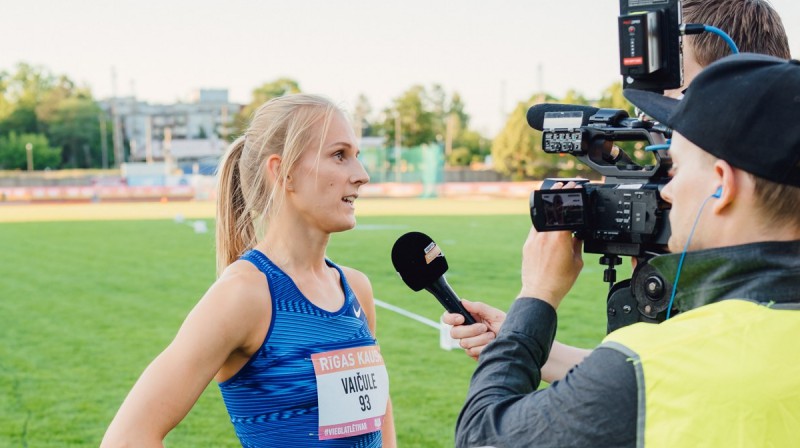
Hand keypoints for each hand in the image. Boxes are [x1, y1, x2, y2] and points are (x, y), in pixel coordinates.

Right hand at [442, 300, 505, 360]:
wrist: (515, 342)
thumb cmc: (504, 325)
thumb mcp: (493, 314)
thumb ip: (478, 307)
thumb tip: (463, 301)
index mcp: (467, 319)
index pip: (448, 318)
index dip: (451, 318)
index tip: (461, 318)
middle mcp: (465, 332)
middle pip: (454, 332)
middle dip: (470, 330)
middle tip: (484, 328)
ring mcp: (468, 343)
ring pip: (464, 343)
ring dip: (480, 339)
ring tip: (492, 336)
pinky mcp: (473, 354)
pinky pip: (472, 352)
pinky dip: (483, 348)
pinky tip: (491, 345)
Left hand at [520, 181, 584, 309]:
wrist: (539, 292)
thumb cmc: (560, 281)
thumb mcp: (576, 262)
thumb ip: (576, 244)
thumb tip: (577, 235)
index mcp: (560, 238)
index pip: (565, 211)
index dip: (569, 196)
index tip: (573, 187)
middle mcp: (545, 235)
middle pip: (552, 209)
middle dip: (558, 194)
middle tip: (563, 184)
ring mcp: (534, 239)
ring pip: (541, 217)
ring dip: (548, 207)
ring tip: (554, 199)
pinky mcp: (527, 245)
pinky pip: (536, 228)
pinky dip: (542, 222)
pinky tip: (548, 220)